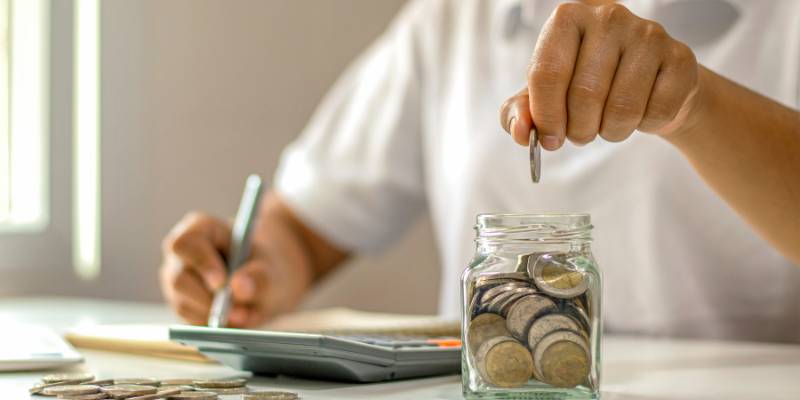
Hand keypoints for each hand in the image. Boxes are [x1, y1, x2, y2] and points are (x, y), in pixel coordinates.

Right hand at [159, 211, 300, 326]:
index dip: (201, 264)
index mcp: (200, 229)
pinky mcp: (182, 305)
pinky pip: (189, 321)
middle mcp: (182, 255)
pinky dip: (211, 326)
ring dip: (213, 315)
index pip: (186, 244)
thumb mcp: (271, 267)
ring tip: (244, 315)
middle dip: (208, 299)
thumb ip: (258, 276)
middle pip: (179, 279)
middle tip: (239, 312)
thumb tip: (238, 288)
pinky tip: (234, 321)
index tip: (221, 283)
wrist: (267, 281)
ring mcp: (177, 280)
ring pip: (183, 304)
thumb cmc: (266, 265)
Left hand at [500, 2, 701, 148]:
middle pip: (584, 95)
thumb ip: (520, 113)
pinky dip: (644, 126)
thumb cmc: (586, 86)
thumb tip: (520, 132)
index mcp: (567, 19)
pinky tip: (641, 111)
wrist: (647, 85)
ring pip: (622, 108)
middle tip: (581, 134)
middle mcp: (608, 17)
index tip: (549, 139)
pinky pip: (655, 112)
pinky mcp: (680, 58)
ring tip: (608, 123)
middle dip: (579, 130)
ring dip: (611, 131)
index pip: (546, 74)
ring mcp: (648, 34)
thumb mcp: (544, 97)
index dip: (545, 116)